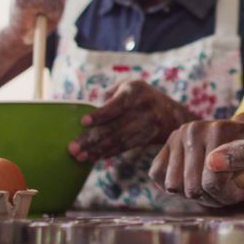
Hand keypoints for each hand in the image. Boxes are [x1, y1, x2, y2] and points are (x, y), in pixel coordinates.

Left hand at [69, 80, 195, 160]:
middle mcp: (145, 106)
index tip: (83, 122)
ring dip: (98, 150)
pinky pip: (126, 146)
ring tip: (80, 157)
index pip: (117, 104)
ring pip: (120, 139)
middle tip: (73, 148)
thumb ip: (109, 97)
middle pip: (116, 125)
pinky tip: (96, 157)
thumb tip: (90, 116)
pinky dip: (109, 152)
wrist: (170, 111)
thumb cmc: (138, 96)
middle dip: (92, 139)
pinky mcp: (150, 137)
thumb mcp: (127, 86)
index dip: (100, 114)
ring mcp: (150, 123)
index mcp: (135, 89)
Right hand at [149, 110, 243, 207]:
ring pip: (174, 186)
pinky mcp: (166, 145)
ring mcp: (177, 136)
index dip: (228, 196)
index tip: (241, 193)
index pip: (213, 181)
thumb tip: (213, 163)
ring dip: (194, 195)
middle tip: (227, 193)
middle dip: (213, 199)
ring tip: (212, 187)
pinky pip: (157, 175)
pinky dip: (174, 186)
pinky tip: (194, 181)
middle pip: (193, 188)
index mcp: (219, 128)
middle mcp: (193, 129)